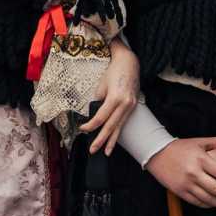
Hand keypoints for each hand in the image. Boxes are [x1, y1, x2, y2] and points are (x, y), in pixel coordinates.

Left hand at [81, 37, 139, 154]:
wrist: (130, 62)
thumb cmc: (113, 71)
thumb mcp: (102, 85)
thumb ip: (99, 101)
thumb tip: (95, 114)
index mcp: (115, 97)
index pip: (101, 117)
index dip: (91, 125)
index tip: (82, 129)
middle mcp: (125, 104)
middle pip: (111, 126)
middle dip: (101, 139)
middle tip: (93, 150)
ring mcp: (131, 106)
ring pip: (119, 127)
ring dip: (112, 141)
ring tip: (106, 152)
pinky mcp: (133, 107)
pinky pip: (123, 122)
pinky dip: (118, 132)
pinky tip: (113, 139)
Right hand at [146, 138, 215, 208]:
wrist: (157, 153)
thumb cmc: (180, 147)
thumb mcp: (200, 141)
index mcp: (201, 159)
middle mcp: (194, 173)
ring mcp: (186, 184)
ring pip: (208, 199)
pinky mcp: (180, 191)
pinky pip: (197, 202)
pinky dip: (207, 205)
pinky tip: (213, 203)